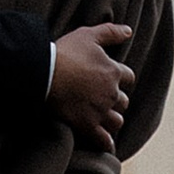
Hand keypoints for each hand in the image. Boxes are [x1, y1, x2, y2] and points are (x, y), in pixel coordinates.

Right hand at [51, 20, 134, 149]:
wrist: (45, 74)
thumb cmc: (65, 53)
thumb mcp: (88, 35)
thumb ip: (110, 32)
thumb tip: (128, 31)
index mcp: (113, 72)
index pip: (128, 77)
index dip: (120, 77)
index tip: (111, 77)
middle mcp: (111, 93)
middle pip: (123, 101)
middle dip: (116, 100)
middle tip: (104, 98)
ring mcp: (100, 111)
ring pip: (117, 121)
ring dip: (112, 119)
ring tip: (104, 118)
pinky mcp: (87, 125)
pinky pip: (104, 140)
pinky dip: (106, 142)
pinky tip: (105, 143)